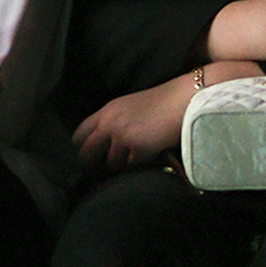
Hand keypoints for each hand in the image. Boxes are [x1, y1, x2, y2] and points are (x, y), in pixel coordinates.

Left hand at [73, 74, 197, 171]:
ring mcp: (122, 137)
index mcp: (107, 110)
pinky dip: (140, 163)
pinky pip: (131, 166)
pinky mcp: (137, 149)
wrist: (186, 99)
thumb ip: (114, 121)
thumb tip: (104, 143)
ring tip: (138, 153)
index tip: (87, 155)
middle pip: (85, 154)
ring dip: (122, 163)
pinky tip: (151, 152)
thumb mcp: (131, 106)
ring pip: (111, 164)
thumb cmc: (164, 102)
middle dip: (92, 164)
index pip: (79, 134)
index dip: (80, 148)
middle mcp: (109, 123)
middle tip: (102, 167)